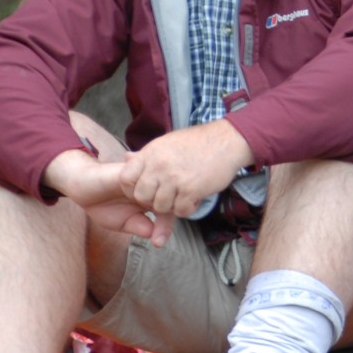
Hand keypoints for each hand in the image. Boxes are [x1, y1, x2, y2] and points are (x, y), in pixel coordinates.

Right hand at [41, 148, 176, 246]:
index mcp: (154, 199)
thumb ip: (139, 227)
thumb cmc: (104, 206)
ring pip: (160, 186)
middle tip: (156, 237)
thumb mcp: (123, 222)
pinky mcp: (130, 169)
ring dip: (155, 201)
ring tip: (145, 211)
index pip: (170, 211)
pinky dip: (141, 187)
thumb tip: (154, 235)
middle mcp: (152, 186)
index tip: (158, 243)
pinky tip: (133, 196)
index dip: (166, 227)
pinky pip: (142, 175)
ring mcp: (143, 176)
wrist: (81, 187)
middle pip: (170, 198)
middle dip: (165, 217)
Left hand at [119, 120, 255, 220]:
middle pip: (141, 197)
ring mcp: (174, 178)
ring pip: (160, 207)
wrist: (226, 141)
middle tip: (166, 196)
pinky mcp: (191, 190)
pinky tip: (194, 198)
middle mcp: (159, 166)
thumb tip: (126, 158)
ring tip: (183, 196)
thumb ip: (146, 155)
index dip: (131, 189)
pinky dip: (187, 208)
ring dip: (172, 206)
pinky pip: (180, 211)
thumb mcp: (167, 142)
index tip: (144, 190)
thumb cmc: (198, 142)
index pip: (125, 178)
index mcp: (151, 153)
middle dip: (152, 201)